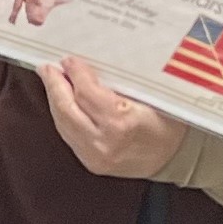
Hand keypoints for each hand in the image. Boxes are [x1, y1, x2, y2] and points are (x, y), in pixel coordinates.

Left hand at [43, 55, 185, 179]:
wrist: (175, 159)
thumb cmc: (169, 124)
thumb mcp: (153, 97)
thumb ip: (122, 83)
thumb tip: (92, 62)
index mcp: (121, 122)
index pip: (86, 93)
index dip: (75, 74)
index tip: (69, 60)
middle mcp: (103, 141)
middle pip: (67, 108)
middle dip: (54, 85)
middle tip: (47, 67)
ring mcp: (94, 155)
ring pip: (63, 123)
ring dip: (55, 100)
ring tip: (50, 81)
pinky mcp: (90, 162)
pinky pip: (68, 135)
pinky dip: (62, 116)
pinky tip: (61, 103)